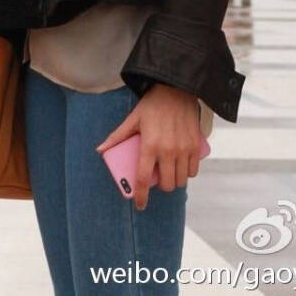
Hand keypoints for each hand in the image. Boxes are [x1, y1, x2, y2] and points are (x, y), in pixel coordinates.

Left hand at [95, 83, 202, 211]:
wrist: (176, 90)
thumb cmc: (152, 105)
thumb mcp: (132, 120)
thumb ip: (117, 136)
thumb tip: (100, 150)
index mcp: (149, 145)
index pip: (143, 179)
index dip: (141, 196)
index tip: (139, 205)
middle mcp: (168, 151)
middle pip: (166, 184)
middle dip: (161, 186)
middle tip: (157, 178)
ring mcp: (184, 149)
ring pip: (181, 180)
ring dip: (174, 180)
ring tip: (169, 171)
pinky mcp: (196, 146)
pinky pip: (193, 171)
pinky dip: (187, 172)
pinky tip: (181, 166)